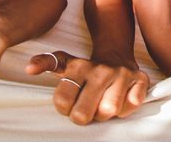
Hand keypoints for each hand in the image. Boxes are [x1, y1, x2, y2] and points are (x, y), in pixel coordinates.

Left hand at [27, 50, 148, 123]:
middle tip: (87, 108)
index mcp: (79, 67)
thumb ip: (47, 62)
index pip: (62, 101)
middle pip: (83, 113)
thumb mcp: (65, 63)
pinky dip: (126, 108)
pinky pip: (131, 105)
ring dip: (105, 113)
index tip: (71, 102)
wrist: (117, 56)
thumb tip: (29, 67)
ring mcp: (122, 74)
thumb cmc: (87, 69)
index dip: (65, 109)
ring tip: (103, 103)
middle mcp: (101, 69)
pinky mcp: (141, 79)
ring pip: (109, 110)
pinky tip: (121, 99)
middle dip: (84, 115)